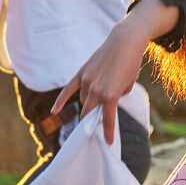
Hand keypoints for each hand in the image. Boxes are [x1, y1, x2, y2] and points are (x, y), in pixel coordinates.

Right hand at [52, 23, 148, 143]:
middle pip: (89, 113)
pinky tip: (54, 111)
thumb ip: (116, 95)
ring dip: (87, 105)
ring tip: (93, 107)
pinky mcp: (81, 73)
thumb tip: (106, 99)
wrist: (125, 42)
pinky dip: (61, 101)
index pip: (107, 121)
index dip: (107, 133)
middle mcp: (96, 91)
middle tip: (94, 128)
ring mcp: (86, 82)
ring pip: (82, 100)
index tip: (107, 143)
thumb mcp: (128, 84)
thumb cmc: (131, 63)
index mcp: (110, 97)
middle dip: (91, 122)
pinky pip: (68, 90)